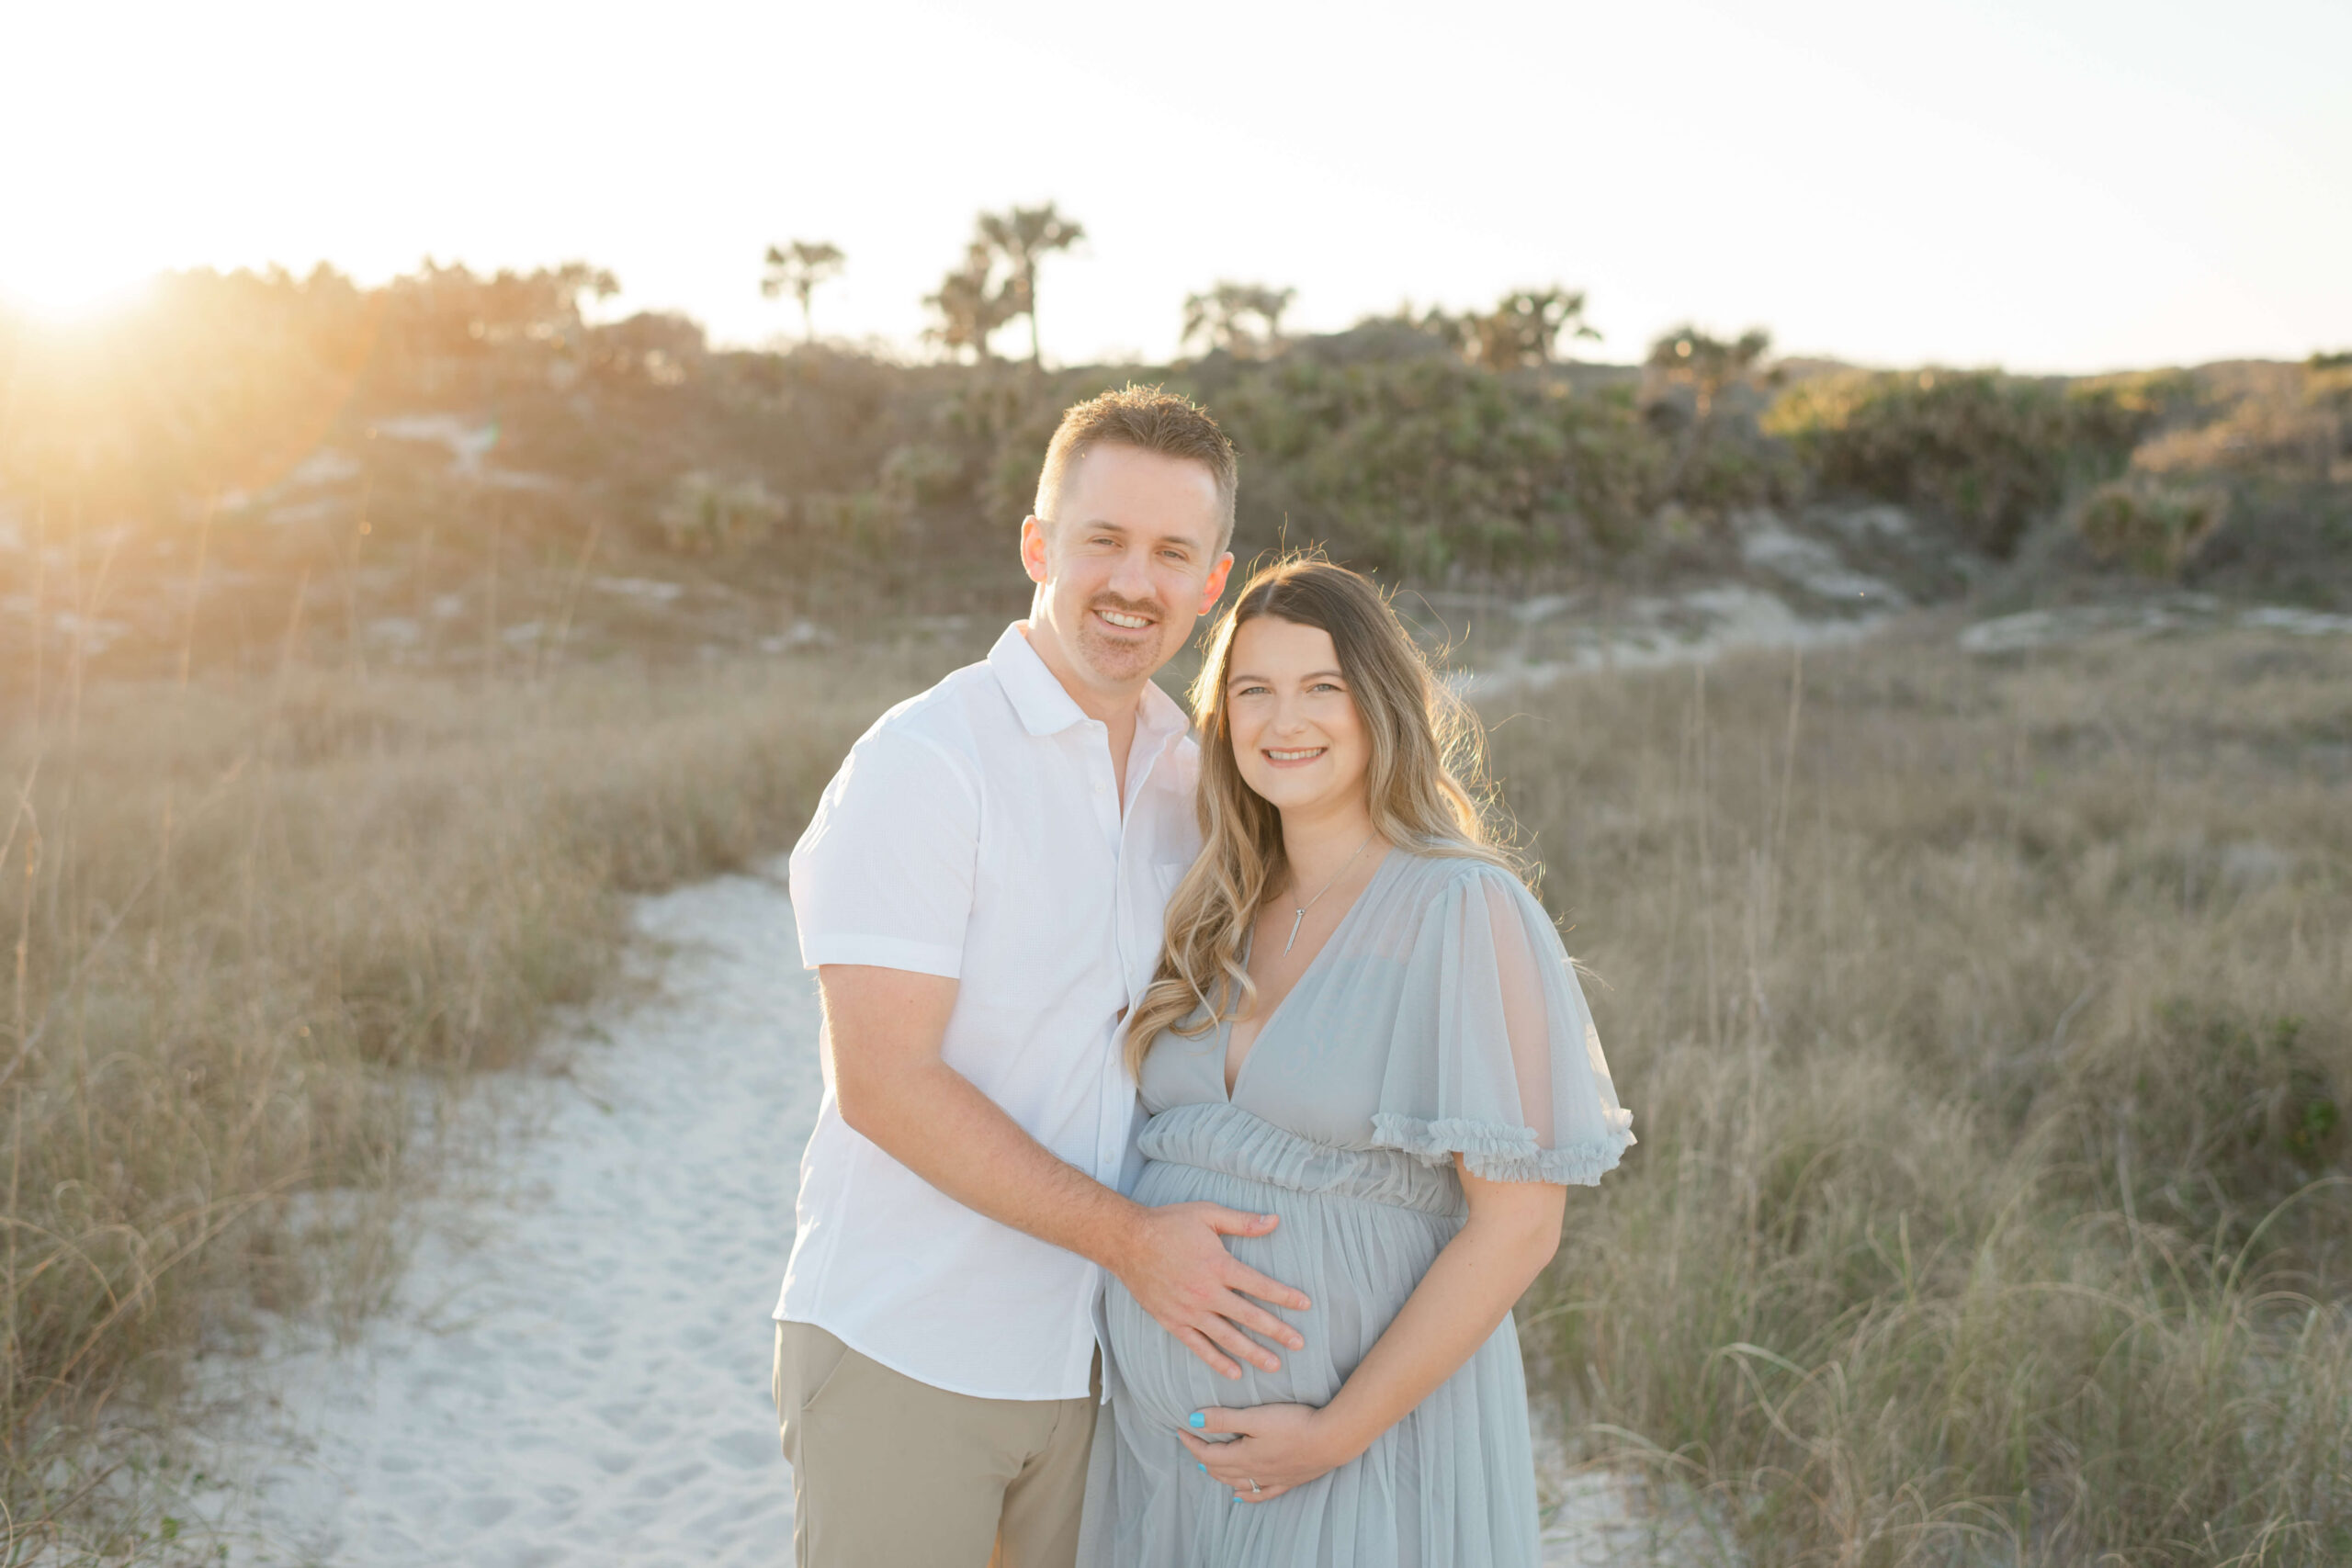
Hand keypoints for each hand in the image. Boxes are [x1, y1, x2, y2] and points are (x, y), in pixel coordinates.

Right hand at [1112, 1202, 1310, 1379]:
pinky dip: (1217, 1361)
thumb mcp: (1208, 1214)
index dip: (1285, 1296)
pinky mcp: (1173, 1321)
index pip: (1259, 1285)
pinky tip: (1235, 1372)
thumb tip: (1275, 1221)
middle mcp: (1206, 1292)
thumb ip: (1242, 1222)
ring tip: (1275, 1365)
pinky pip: (1198, 1346)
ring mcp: (1189, 1311)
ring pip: (1227, 1337)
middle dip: (1277, 1331)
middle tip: (1299, 1344)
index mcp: (1218, 1265)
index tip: (1305, 1305)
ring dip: (1252, 1352)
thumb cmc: (1170, 1224)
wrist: (1128, 1241)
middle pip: (1249, 1316)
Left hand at [1176, 1403, 1354, 1502]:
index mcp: (1243, 1455)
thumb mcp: (1255, 1417)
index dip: (1193, 1441)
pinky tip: (1240, 1497)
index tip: (1181, 1429)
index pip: (1209, 1453)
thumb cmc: (1294, 1424)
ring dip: (1219, 1475)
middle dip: (1202, 1456)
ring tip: (1208, 1467)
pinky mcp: (1288, 1480)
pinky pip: (1261, 1493)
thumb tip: (1194, 1420)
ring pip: (1237, 1482)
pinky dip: (1247, 1495)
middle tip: (1192, 1443)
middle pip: (1220, 1469)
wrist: (1331, 1439)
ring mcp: (1271, 1478)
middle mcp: (1254, 1471)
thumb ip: (1225, 1419)